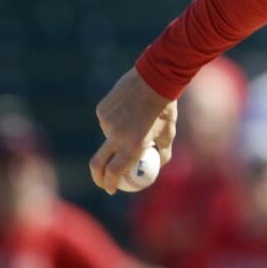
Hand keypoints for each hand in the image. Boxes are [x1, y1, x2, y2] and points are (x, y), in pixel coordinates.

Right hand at [90, 67, 176, 193]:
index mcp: (133, 145)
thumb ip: (163, 153)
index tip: (112, 189)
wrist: (155, 78)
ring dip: (116, 137)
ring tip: (135, 119)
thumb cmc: (166, 108)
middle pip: (97, 164)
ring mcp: (106, 123)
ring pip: (107, 138)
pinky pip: (106, 121)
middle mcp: (116, 136)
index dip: (110, 184)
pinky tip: (129, 108)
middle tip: (103, 179)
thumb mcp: (169, 133)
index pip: (115, 173)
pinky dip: (115, 121)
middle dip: (97, 176)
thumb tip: (157, 166)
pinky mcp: (101, 110)